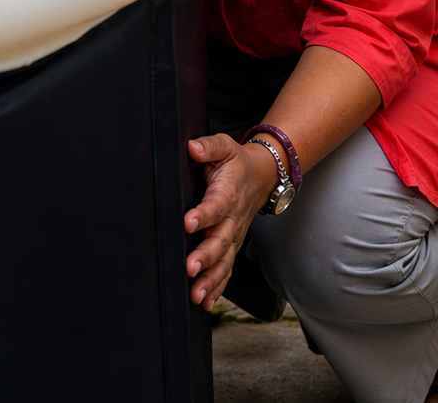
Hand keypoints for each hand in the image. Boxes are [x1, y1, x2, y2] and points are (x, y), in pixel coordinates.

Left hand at [184, 136, 279, 309]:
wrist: (263, 177)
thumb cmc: (237, 162)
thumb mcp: (224, 147)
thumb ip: (209, 146)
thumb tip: (192, 147)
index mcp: (228, 194)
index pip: (215, 206)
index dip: (203, 215)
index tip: (188, 222)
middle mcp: (233, 220)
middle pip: (220, 241)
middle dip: (205, 257)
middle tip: (189, 268)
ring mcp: (234, 236)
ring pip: (224, 262)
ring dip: (210, 279)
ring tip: (195, 294)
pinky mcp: (233, 246)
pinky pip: (227, 270)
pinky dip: (217, 287)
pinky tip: (204, 302)